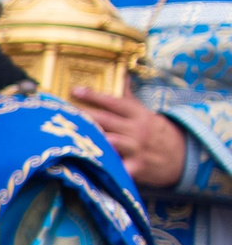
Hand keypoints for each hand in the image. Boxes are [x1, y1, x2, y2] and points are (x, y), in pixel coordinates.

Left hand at [70, 86, 187, 187]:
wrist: (182, 157)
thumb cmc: (156, 133)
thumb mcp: (146, 114)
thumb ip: (130, 99)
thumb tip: (123, 77)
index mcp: (138, 115)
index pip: (113, 102)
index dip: (94, 96)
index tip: (75, 91)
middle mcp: (137, 130)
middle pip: (106, 120)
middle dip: (84, 115)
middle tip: (62, 111)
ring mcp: (136, 149)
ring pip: (111, 141)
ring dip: (92, 139)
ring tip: (70, 135)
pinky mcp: (136, 167)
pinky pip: (118, 167)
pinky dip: (106, 167)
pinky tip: (88, 165)